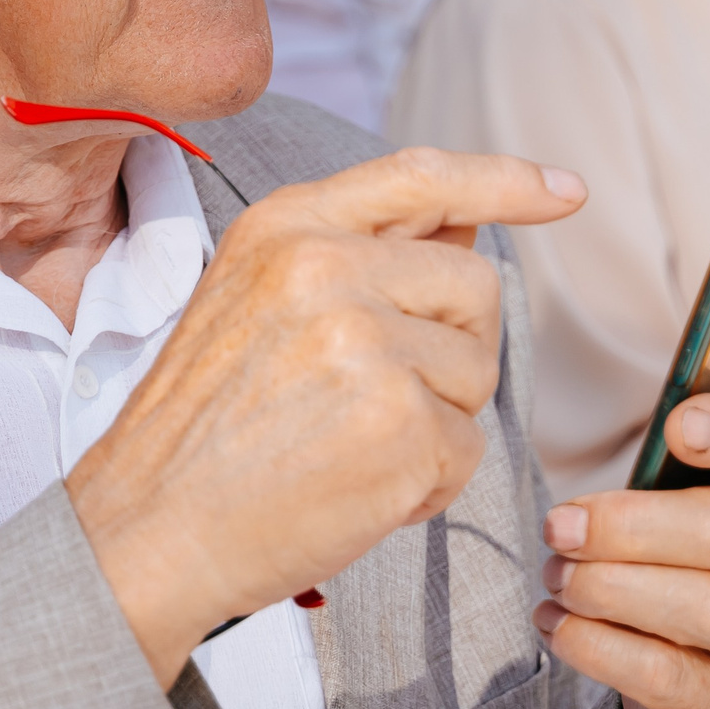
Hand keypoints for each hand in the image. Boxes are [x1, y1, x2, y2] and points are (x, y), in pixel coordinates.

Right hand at [66, 147, 582, 684]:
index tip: (563, 190)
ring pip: (476, 371)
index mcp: (286, 226)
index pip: (421, 176)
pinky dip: (427, 485)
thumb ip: (350, 254)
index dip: (505, 180)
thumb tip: (465, 227)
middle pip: (474, 286)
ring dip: (436, 422)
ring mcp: (366, 343)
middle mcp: (326, 267)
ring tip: (346, 450)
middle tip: (377, 404)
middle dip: (451, 351)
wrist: (146, 532)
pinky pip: (467, 449)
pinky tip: (356, 493)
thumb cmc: (199, 431)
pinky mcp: (401, 425)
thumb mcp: (247, 300)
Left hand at [537, 392, 709, 708]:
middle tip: (560, 525)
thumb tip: (665, 412)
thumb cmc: (701, 562)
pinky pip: (667, 675)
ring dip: (609, 587)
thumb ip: (686, 454)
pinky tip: (556, 623)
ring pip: (707, 609)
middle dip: (634, 525)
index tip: (679, 426)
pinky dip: (597, 645)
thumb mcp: (702, 499)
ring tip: (556, 574)